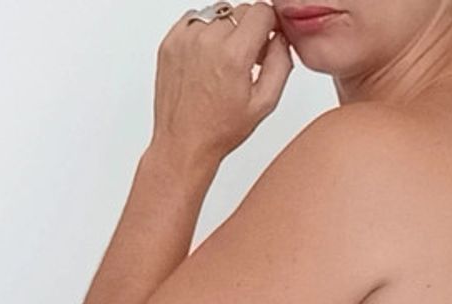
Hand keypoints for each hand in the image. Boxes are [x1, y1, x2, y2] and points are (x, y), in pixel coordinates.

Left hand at [148, 3, 293, 169]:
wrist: (183, 143)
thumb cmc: (219, 129)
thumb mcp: (264, 103)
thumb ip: (280, 63)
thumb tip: (281, 37)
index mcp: (233, 55)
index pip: (261, 10)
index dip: (269, 24)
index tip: (267, 38)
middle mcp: (207, 42)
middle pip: (240, 11)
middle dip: (249, 30)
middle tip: (247, 58)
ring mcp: (185, 39)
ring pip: (217, 13)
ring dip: (225, 30)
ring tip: (224, 61)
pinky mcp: (170, 42)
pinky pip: (193, 19)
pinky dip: (203, 33)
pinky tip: (206, 59)